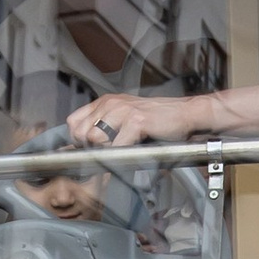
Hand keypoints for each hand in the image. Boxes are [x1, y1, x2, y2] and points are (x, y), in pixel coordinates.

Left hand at [62, 93, 179, 150]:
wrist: (185, 115)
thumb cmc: (158, 120)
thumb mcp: (125, 119)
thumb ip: (106, 128)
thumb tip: (86, 148)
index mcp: (105, 102)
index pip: (73, 122)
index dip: (78, 140)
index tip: (90, 150)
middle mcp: (111, 103)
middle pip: (80, 132)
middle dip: (90, 148)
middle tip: (108, 153)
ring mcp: (123, 111)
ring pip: (95, 138)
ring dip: (106, 152)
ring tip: (122, 152)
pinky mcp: (136, 121)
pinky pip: (117, 146)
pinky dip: (122, 155)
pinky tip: (133, 152)